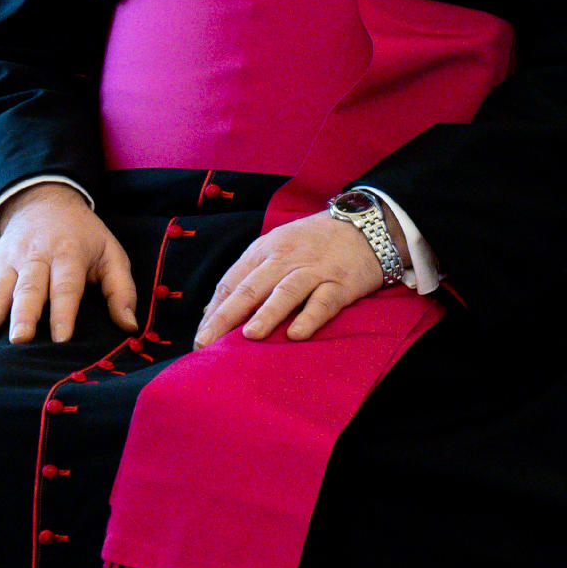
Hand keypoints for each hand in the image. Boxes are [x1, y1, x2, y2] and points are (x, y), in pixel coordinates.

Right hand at [0, 183, 139, 346]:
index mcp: (67, 254)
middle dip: (23, 315)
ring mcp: (8, 264)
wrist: (43, 202)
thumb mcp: (111, 254)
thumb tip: (130, 327)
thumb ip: (122, 290)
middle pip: (28, 289)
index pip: (66, 286)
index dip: (63, 312)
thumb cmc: (84, 236)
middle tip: (19, 340)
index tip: (61, 339)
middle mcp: (34, 258)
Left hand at [196, 211, 386, 347]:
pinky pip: (324, 301)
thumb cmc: (314, 242)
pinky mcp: (341, 283)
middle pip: (251, 288)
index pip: (232, 283)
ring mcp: (313, 270)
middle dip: (226, 317)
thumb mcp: (275, 249)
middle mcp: (284, 259)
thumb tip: (212, 310)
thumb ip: (247, 277)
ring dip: (267, 313)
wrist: (365, 225)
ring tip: (249, 336)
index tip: (201, 337)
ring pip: (285, 292)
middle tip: (208, 342)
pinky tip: (297, 334)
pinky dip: (310, 317)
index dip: (214, 311)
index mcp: (263, 251)